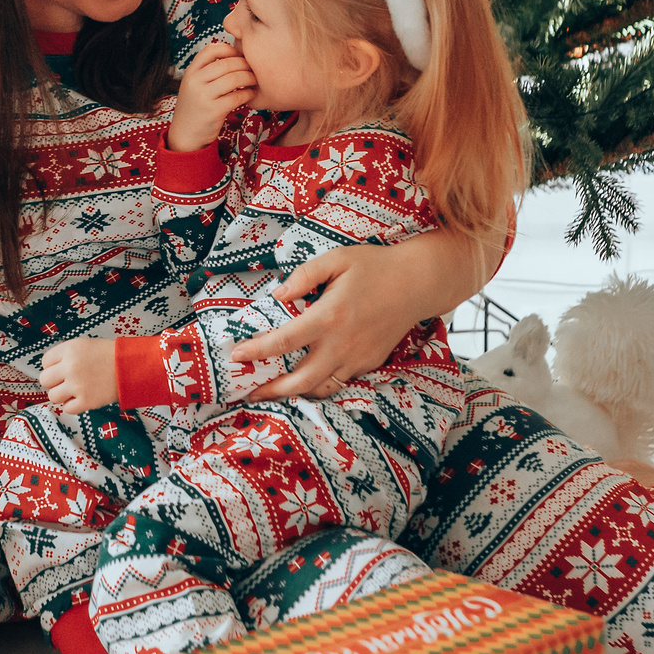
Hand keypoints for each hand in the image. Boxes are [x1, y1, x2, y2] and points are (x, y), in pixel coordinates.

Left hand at [40, 339, 118, 413]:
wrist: (131, 367)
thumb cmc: (109, 355)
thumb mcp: (84, 345)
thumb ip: (65, 355)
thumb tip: (49, 369)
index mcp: (69, 349)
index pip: (45, 362)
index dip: (53, 367)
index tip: (61, 369)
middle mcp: (71, 366)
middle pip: (45, 380)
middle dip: (54, 382)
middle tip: (65, 382)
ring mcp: (77, 385)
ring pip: (53, 396)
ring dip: (62, 395)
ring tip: (74, 391)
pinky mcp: (86, 401)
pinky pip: (67, 409)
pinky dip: (72, 406)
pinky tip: (81, 398)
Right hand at [168, 41, 254, 153]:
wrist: (185, 134)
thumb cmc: (196, 106)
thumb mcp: (194, 85)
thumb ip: (208, 71)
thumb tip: (235, 54)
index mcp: (191, 72)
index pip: (211, 49)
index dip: (229, 49)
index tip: (239, 56)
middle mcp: (195, 81)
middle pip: (226, 63)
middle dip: (244, 64)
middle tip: (253, 69)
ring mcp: (203, 96)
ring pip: (233, 78)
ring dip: (249, 78)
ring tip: (254, 81)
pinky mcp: (213, 111)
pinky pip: (237, 96)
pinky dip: (248, 93)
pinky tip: (251, 94)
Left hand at [232, 229, 485, 398]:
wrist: (417, 284)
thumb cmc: (375, 267)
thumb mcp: (337, 259)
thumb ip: (304, 275)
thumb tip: (277, 294)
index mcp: (329, 317)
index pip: (284, 341)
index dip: (257, 351)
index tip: (235, 355)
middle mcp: (342, 344)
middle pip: (300, 381)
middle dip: (272, 390)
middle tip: (249, 391)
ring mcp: (357, 358)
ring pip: (321, 388)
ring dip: (296, 393)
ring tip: (274, 391)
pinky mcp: (369, 364)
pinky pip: (339, 381)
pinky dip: (320, 385)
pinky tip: (306, 379)